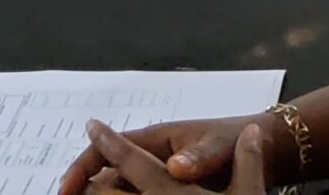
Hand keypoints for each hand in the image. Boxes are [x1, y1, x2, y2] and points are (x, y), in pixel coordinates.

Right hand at [65, 118, 276, 194]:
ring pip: (117, 187)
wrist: (261, 145)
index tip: (66, 189)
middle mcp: (151, 154)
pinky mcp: (166, 188)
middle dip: (81, 187)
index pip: (110, 149)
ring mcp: (157, 172)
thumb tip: (176, 167)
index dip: (84, 167)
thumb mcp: (221, 147)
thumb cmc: (238, 140)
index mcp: (157, 138)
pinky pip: (135, 194)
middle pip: (105, 171)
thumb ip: (200, 156)